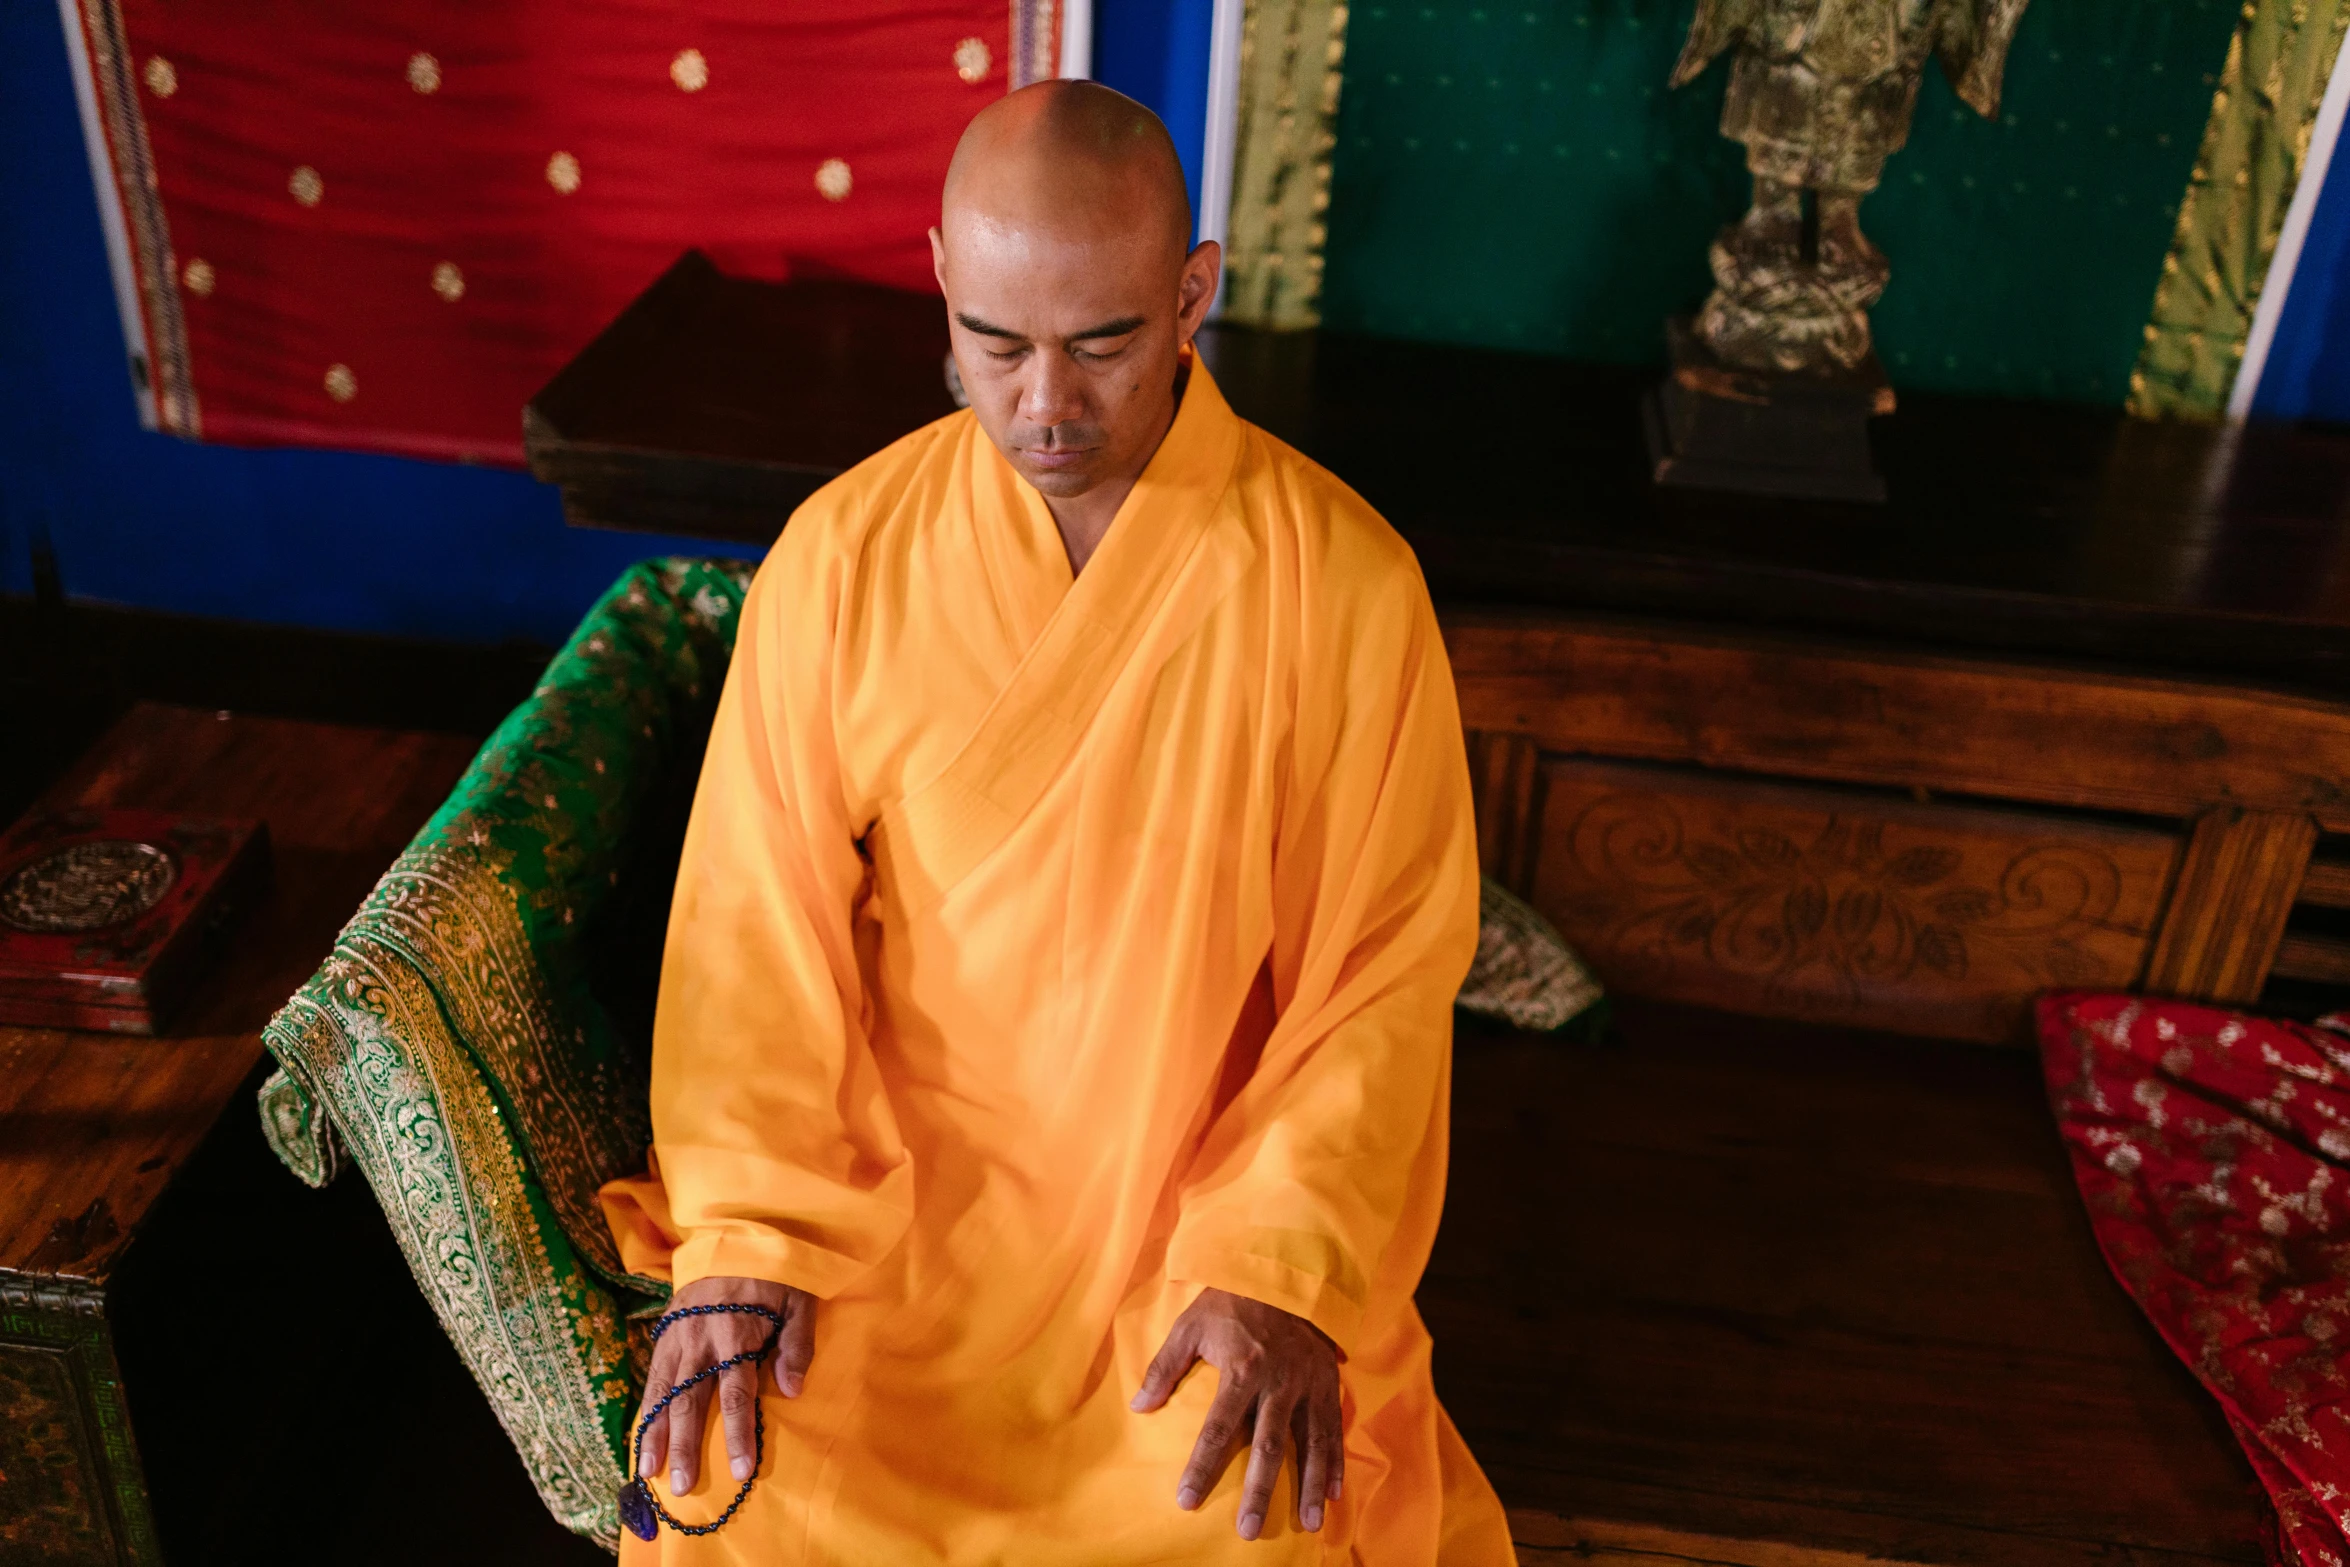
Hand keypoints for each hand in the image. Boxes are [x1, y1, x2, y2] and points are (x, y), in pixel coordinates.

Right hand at [635, 1276, 816, 1496]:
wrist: (737, 1231)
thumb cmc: (776, 1272)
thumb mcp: (800, 1302)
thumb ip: (796, 1347)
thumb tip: (792, 1391)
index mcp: (737, 1336)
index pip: (736, 1396)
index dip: (737, 1436)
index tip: (739, 1472)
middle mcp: (702, 1341)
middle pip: (691, 1402)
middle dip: (685, 1447)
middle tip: (681, 1486)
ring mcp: (679, 1336)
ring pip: (663, 1393)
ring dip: (655, 1433)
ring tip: (647, 1471)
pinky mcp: (666, 1331)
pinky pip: (652, 1376)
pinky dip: (646, 1407)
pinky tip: (641, 1434)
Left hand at [1130, 1287, 1342, 1539]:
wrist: (1284, 1271)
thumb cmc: (1230, 1302)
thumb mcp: (1191, 1325)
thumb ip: (1164, 1367)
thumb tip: (1139, 1406)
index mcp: (1242, 1368)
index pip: (1218, 1428)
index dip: (1202, 1466)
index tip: (1187, 1500)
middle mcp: (1279, 1381)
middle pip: (1268, 1445)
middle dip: (1259, 1490)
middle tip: (1248, 1529)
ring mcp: (1308, 1383)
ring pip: (1312, 1442)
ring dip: (1310, 1485)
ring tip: (1308, 1523)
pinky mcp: (1328, 1382)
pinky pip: (1334, 1427)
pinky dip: (1336, 1461)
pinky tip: (1335, 1493)